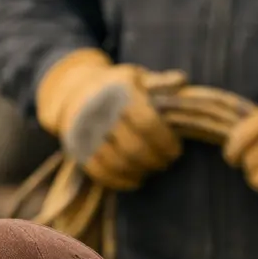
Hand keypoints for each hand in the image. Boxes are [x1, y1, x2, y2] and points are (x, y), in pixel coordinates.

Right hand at [35, 48, 185, 189]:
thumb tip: (182, 82)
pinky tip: (135, 179)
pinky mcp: (77, 148)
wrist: (75, 90)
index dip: (165, 141)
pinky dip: (120, 181)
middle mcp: (100, 111)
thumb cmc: (117, 85)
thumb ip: (161, 82)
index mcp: (119, 92)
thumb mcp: (138, 76)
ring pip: (118, 163)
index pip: (147, 123)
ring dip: (140, 171)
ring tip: (151, 169)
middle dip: (155, 160)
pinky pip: (100, 172)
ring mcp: (86, 132)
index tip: (176, 150)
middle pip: (134, 148)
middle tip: (165, 162)